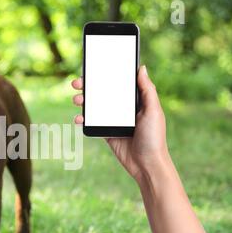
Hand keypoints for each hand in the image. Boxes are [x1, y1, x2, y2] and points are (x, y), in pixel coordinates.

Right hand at [72, 65, 169, 182]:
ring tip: (77, 100)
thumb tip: (142, 68)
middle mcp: (124, 109)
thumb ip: (148, 90)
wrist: (146, 165)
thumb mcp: (153, 111)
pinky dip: (83, 119)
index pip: (118, 83)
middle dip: (89, 87)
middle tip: (77, 83)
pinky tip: (78, 118)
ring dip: (83, 102)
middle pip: (103, 93)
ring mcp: (114, 121)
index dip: (106, 75)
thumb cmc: (154, 138)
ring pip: (95, 107)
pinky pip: (92, 123)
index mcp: (136, 100)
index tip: (93, 69)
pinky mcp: (106, 132)